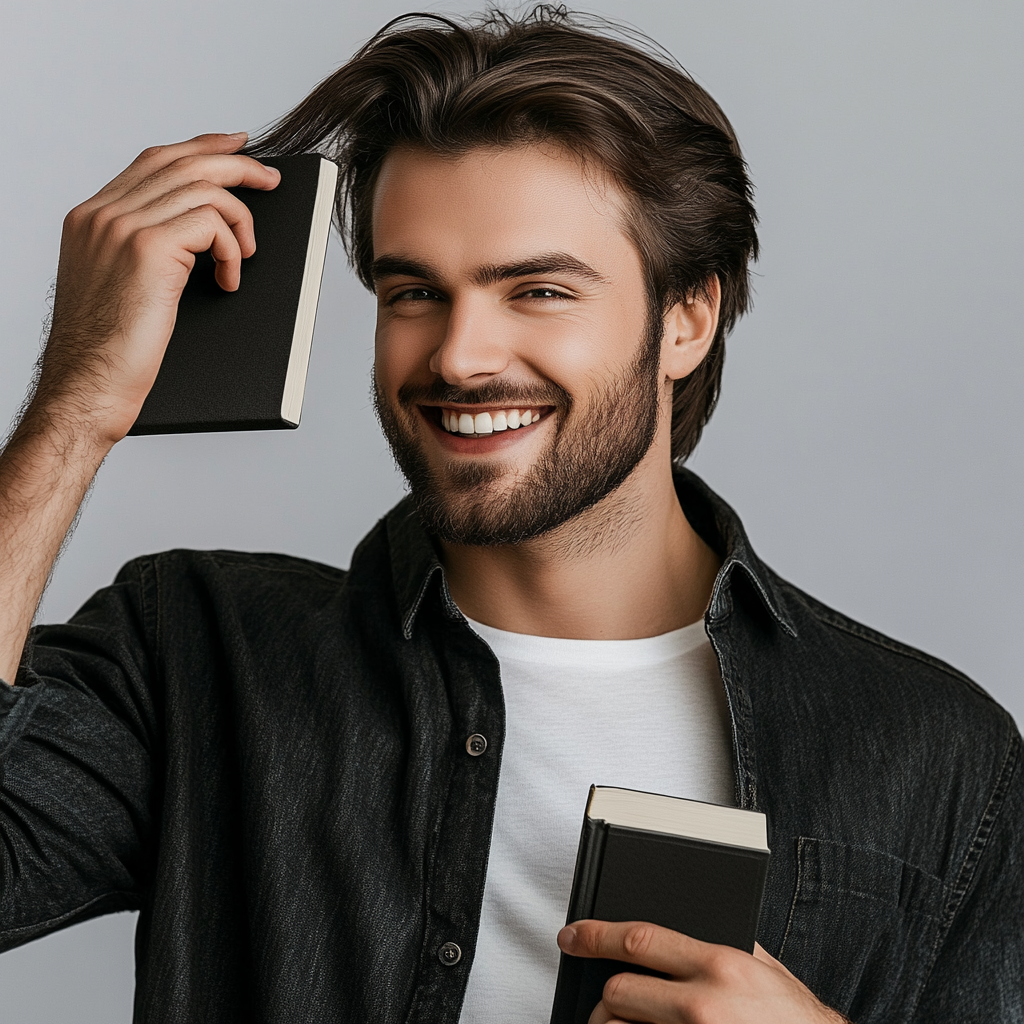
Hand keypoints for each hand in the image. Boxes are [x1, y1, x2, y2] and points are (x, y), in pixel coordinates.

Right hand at [38, 132, 279, 445]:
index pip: (154, 161)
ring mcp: (122, 227)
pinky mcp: (149, 249)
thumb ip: (145, 252)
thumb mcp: (120, 288)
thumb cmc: (111, 355)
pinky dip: (234, 250)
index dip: (200, 147)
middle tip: (270, 179)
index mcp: (92, 219)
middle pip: (182, 162)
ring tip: (251, 252)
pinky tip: (230, 280)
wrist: (88, 387)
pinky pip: (213, 223)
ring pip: (204, 187)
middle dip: (235, 164)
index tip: (235, 146)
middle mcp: (102, 214)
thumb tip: (201, 234)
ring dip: (242, 219)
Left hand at [557, 920, 848, 1023]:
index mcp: (721, 965)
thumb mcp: (768, 969)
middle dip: (608, 998)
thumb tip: (682, 928)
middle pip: (620, 992)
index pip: (639, 940)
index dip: (595, 935)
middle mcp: (703, 1005)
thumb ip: (726, 946)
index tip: (571, 937)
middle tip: (606, 1003)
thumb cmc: (798, 1021)